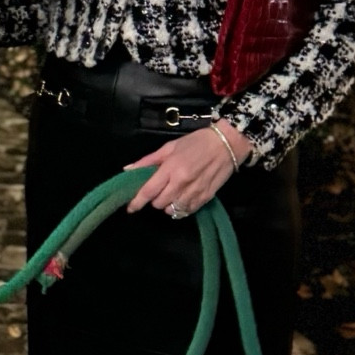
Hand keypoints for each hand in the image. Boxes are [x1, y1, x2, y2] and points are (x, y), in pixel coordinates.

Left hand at [124, 122, 253, 215]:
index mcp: (171, 168)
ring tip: (171, 194)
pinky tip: (182, 199)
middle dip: (154, 199)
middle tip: (158, 190)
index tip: (130, 208)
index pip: (149, 191)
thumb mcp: (170, 147)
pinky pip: (187, 212)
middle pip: (159, 203)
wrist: (227, 144)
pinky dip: (181, 208)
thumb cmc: (196, 142)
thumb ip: (148, 160)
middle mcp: (181, 183)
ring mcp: (194, 192)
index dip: (137, 202)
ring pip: (172, 210)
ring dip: (167, 205)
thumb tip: (128, 170)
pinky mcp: (205, 199)